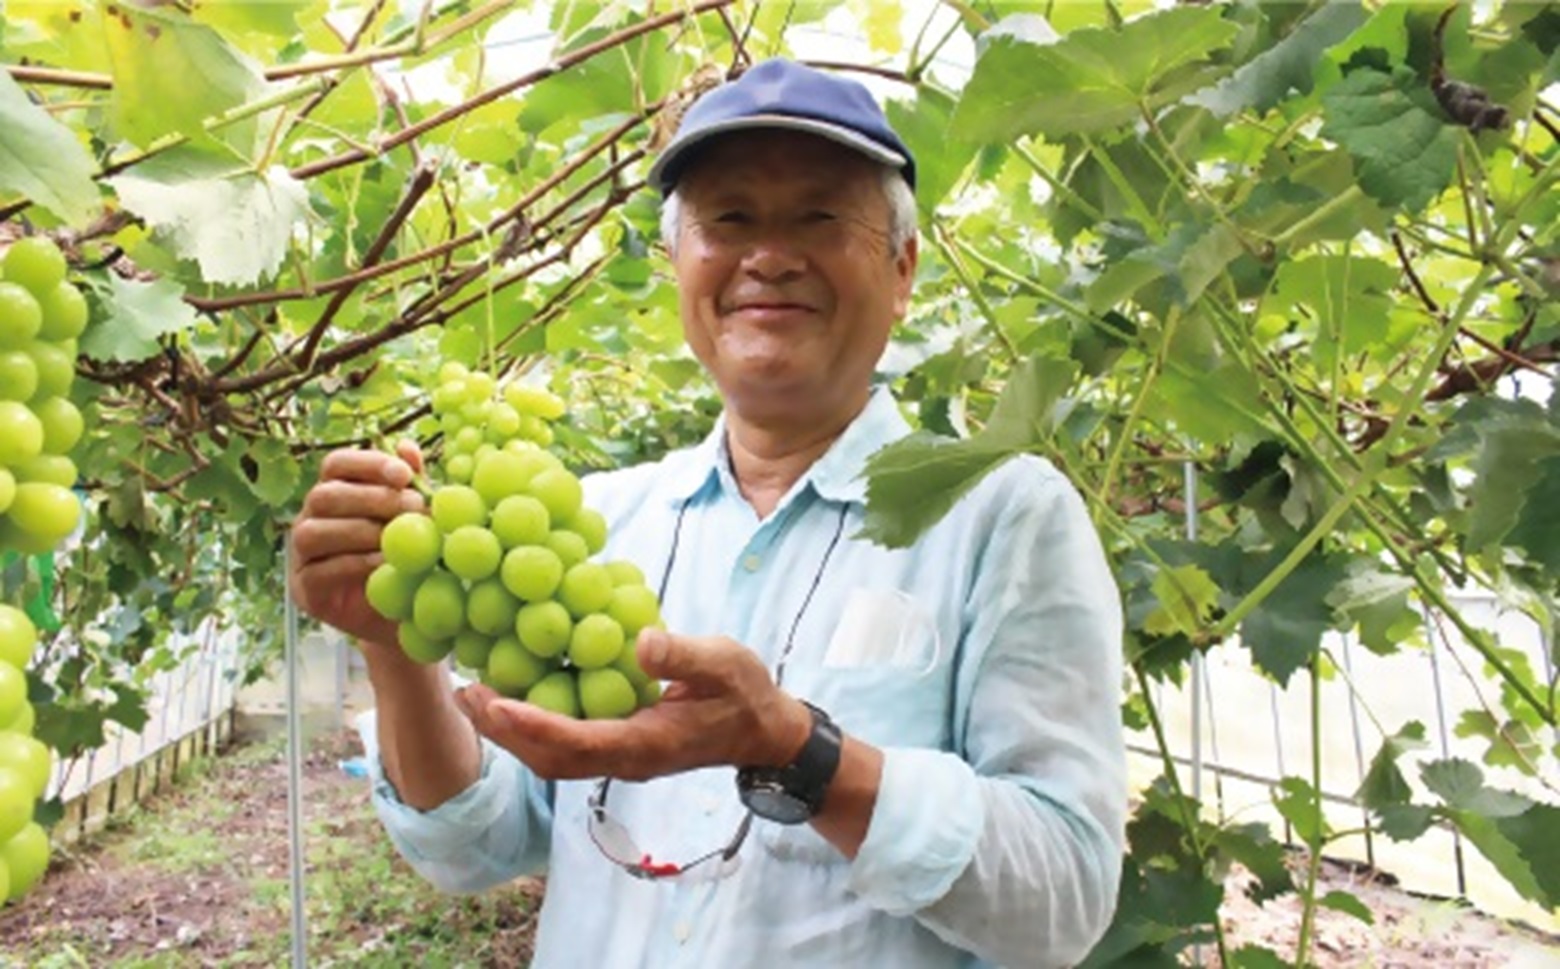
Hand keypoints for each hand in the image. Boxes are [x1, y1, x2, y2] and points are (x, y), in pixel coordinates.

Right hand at [289, 441, 425, 651]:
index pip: (336, 465)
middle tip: (413, 507)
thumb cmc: (407, 557)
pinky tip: (384, 564)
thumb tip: (406, 446)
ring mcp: (302, 554)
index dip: (368, 463)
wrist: (405, 614)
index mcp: (334, 492)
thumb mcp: (415, 518)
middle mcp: (311, 518)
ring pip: (314, 531)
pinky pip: (319, 570)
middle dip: (371, 498)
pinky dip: (353, 564)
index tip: (403, 474)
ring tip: (398, 539)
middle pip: (324, 495)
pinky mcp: (305, 589)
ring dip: (360, 531)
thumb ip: (410, 484)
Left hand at [454, 628, 813, 780]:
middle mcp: (625, 759)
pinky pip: (563, 744)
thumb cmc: (746, 694)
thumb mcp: (727, 663)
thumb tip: (641, 641)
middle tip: (465, 694)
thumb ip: (685, 655)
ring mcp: (619, 758)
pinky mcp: (615, 746)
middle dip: (505, 731)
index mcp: (648, 743)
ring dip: (509, 731)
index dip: (533, 724)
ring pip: (551, 757)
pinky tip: (511, 692)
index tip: (494, 701)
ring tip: (471, 695)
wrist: (762, 732)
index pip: (578, 742)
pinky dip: (530, 723)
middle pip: (550, 759)